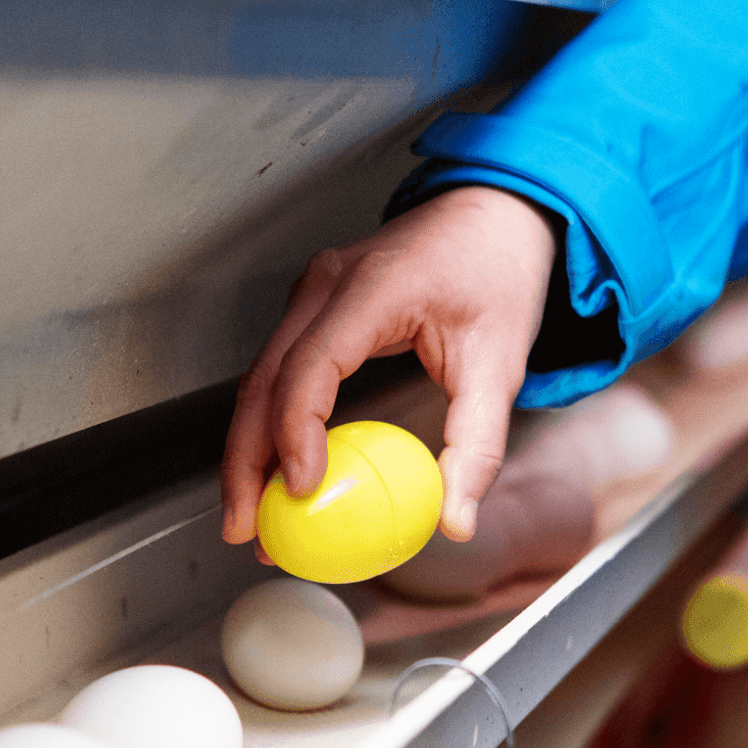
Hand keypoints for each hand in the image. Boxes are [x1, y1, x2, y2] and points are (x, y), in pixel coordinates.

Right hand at [221, 185, 557, 548]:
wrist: (490, 217)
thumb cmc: (496, 276)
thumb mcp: (501, 364)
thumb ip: (477, 446)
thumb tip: (457, 522)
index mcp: (371, 288)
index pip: (310, 366)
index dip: (295, 433)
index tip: (300, 490)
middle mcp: (326, 284)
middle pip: (262, 380)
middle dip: (246, 462)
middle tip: (249, 530)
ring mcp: (311, 293)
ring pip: (258, 379)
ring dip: (249, 450)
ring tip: (253, 517)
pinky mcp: (313, 309)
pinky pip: (278, 372)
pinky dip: (269, 426)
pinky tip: (276, 475)